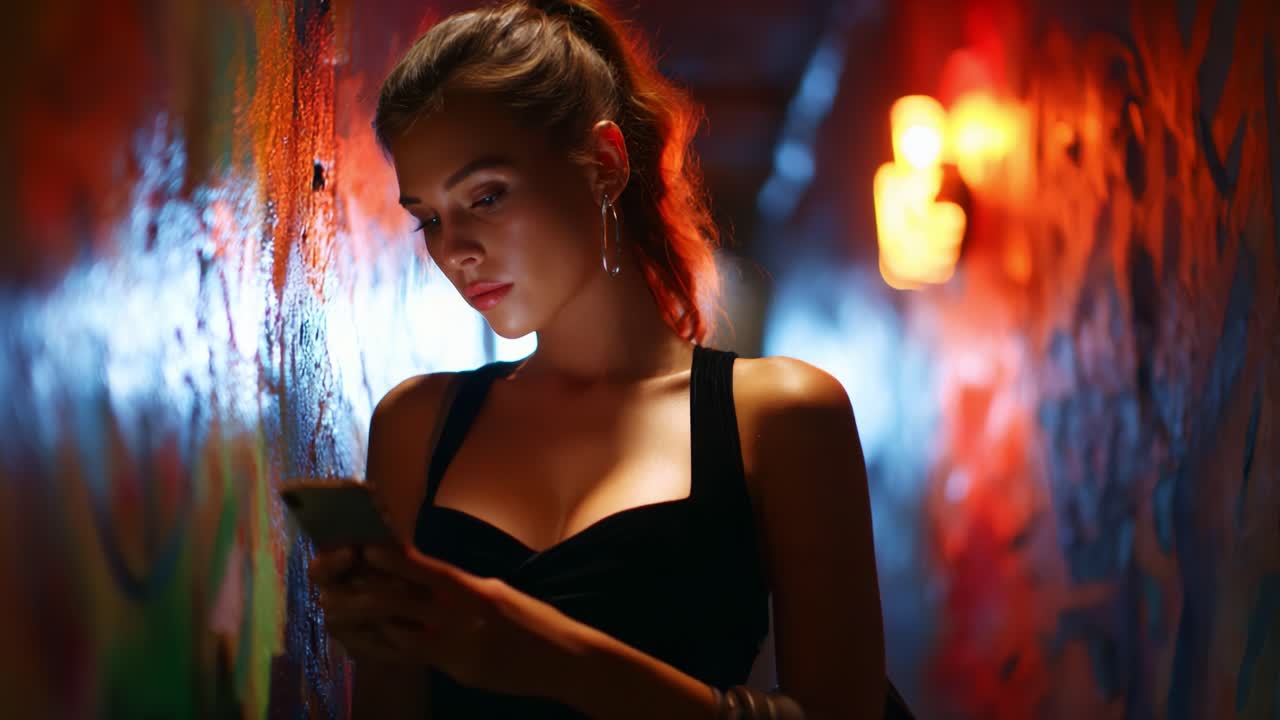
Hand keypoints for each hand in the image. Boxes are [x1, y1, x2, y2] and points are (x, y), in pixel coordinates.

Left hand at [319, 543, 588, 698]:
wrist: (562, 657)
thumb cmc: (530, 622)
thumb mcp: (496, 593)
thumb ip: (460, 588)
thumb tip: (424, 578)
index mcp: (472, 587)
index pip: (423, 567)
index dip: (388, 558)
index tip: (360, 549)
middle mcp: (461, 612)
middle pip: (399, 598)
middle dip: (360, 593)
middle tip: (330, 591)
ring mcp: (458, 643)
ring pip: (397, 631)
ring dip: (362, 624)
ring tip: (334, 618)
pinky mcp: (458, 669)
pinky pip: (411, 658)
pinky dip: (383, 648)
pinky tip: (363, 645)